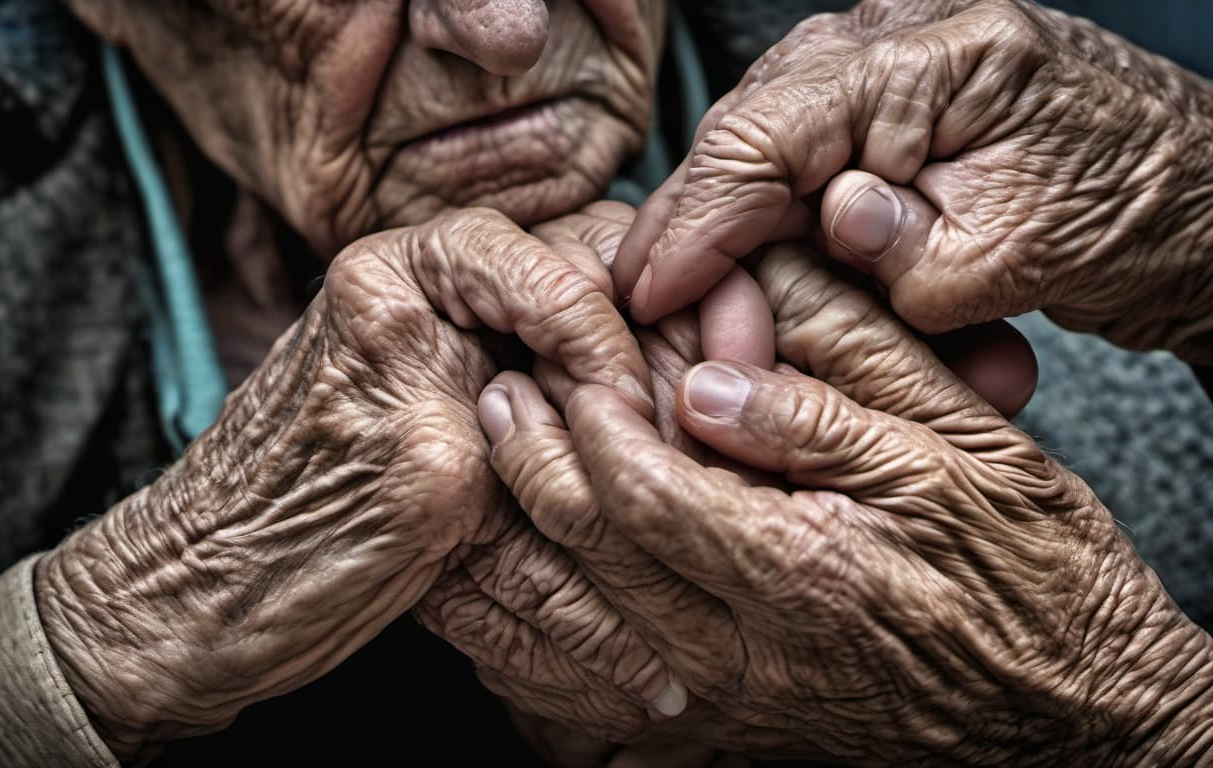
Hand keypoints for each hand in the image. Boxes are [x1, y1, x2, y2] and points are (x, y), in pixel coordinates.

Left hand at [31, 207, 664, 760]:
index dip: (600, 331)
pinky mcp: (445, 393)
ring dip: (617, 381)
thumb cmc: (289, 548)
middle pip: (564, 274)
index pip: (540, 255)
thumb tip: (620, 402)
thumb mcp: (431, 475)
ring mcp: (431, 341)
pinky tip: (616, 458)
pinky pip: (541, 376)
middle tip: (667, 416)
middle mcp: (411, 292)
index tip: (629, 406)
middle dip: (627, 343)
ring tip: (655, 443)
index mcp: (388, 280)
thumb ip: (526, 414)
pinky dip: (589, 415)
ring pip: (563, 328)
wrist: (207, 605)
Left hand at [426, 203, 1034, 755]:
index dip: (589, 425)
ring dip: (517, 546)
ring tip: (490, 468)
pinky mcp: (736, 733)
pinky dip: (542, 640)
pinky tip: (514, 591)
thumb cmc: (1035, 579)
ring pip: (580, 631)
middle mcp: (754, 654)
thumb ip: (835, 408)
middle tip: (500, 396)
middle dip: (530, 467)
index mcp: (807, 571)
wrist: (1076, 712)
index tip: (566, 369)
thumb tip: (713, 384)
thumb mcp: (967, 460)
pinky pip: (604, 695)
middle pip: (595, 559)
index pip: (648, 495)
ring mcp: (738, 704)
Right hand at [616, 0, 1212, 362]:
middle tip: (646, 299)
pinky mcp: (893, 92)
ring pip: (764, 133)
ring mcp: (895, 56)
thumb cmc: (1137, 214)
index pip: (768, 134)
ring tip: (685, 287)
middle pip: (749, 127)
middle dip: (693, 221)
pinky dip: (766, 205)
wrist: (1199, 198)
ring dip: (724, 216)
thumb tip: (825, 221)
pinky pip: (799, 142)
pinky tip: (742, 253)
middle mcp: (905, 35)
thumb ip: (908, 249)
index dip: (695, 221)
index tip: (648, 291)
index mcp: (944, 56)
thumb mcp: (1018, 256)